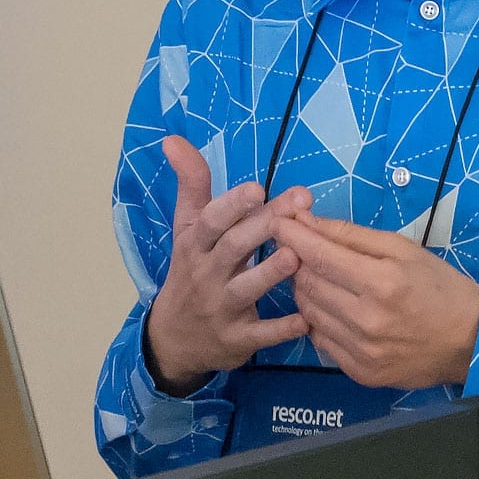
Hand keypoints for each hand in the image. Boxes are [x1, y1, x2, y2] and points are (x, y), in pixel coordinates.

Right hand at [145, 135, 312, 394]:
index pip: (210, 221)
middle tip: (299, 204)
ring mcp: (221, 309)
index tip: (258, 187)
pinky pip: (260, 334)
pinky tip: (307, 319)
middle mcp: (206, 274)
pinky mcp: (236, 340)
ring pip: (245, 289)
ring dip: (271, 272)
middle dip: (264, 226)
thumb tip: (172, 138)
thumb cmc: (191, 272)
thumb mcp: (185, 229)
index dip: (232, 205)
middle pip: (234, 247)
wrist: (175, 339)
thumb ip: (190, 184)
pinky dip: (282, 328)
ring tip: (297, 255)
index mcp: (195, 244)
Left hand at [272, 211, 478, 388]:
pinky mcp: (359, 373)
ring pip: (308, 312)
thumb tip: (307, 221)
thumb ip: (351, 235)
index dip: (292, 236)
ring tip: (321, 277)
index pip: (319, 256)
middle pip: (308, 284)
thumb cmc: (439, 286)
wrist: (470, 340)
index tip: (279, 222)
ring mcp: (361, 352)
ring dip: (306, 289)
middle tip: (304, 249)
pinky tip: (334, 308)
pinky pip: (320, 340)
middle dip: (298, 260)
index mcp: (381, 282)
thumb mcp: (402, 248)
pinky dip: (319, 319)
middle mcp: (367, 320)